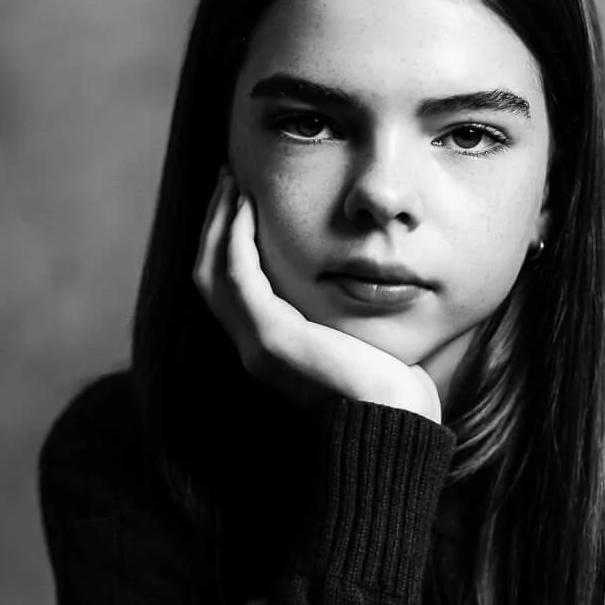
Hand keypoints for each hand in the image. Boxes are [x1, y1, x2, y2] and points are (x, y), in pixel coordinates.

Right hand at [193, 168, 442, 422]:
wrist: (395, 424)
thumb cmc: (391, 389)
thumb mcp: (359, 340)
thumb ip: (343, 313)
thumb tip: (362, 278)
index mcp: (270, 350)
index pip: (228, 289)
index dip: (226, 243)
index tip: (241, 201)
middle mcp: (253, 349)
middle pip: (209, 275)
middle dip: (215, 225)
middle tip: (228, 180)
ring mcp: (257, 346)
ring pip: (213, 271)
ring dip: (220, 222)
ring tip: (232, 182)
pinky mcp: (272, 339)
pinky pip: (239, 276)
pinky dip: (236, 238)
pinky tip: (247, 206)